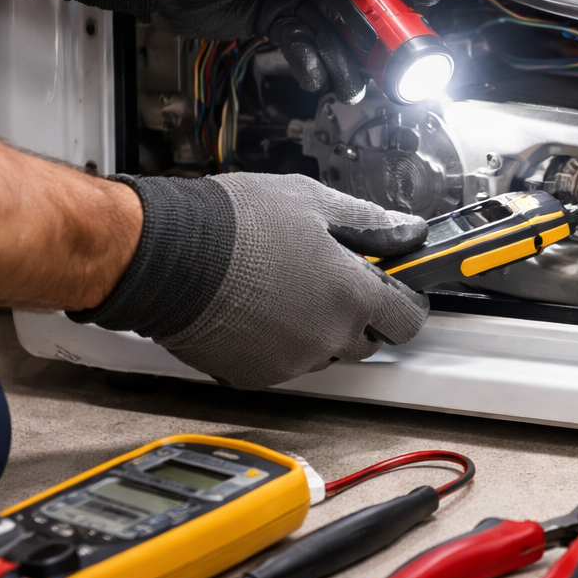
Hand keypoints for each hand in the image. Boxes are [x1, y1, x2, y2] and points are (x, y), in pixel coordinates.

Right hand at [68, 173, 430, 389]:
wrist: (167, 255)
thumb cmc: (235, 224)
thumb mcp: (314, 202)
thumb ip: (371, 221)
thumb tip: (409, 230)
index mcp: (351, 295)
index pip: (408, 318)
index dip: (406, 299)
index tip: (398, 285)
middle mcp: (327, 337)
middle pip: (367, 340)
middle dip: (359, 313)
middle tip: (332, 277)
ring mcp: (290, 361)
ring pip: (323, 352)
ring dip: (317, 328)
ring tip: (285, 287)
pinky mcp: (254, 376)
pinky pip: (283, 363)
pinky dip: (278, 342)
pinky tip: (257, 308)